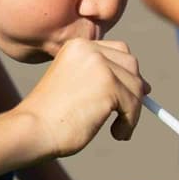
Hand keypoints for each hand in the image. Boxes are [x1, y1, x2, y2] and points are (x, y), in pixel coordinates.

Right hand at [16, 33, 149, 157]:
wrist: (32, 129)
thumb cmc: (50, 116)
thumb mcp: (76, 86)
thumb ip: (104, 79)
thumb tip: (146, 86)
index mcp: (78, 46)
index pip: (118, 51)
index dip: (126, 74)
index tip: (129, 95)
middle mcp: (90, 49)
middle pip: (131, 65)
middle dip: (133, 90)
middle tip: (126, 114)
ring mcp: (100, 65)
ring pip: (136, 86)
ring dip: (132, 110)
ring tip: (118, 129)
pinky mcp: (109, 85)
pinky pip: (134, 105)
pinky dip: (130, 123)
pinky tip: (116, 133)